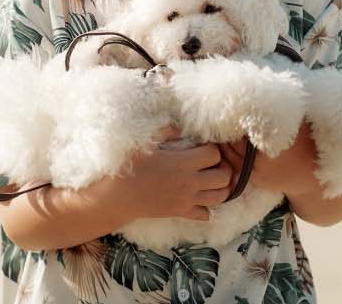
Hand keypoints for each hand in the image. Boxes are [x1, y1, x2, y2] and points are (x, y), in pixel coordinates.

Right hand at [112, 131, 234, 222]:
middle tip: (214, 161)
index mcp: (182, 163)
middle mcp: (190, 183)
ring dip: (222, 187)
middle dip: (224, 167)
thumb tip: (180, 128)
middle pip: (223, 177)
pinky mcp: (181, 212)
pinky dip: (207, 207)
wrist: (117, 195)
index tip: (204, 145)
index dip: (212, 148)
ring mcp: (187, 200)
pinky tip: (198, 197)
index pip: (213, 155)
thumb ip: (165, 132)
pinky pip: (205, 214)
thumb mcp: (143, 141)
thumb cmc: (128, 164)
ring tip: (213, 178)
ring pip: (220, 197)